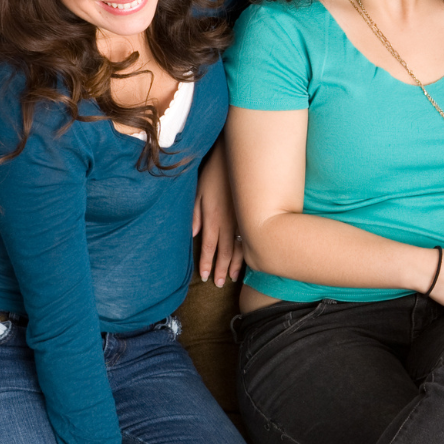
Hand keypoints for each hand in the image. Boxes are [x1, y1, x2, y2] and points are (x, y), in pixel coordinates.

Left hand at [192, 140, 243, 286]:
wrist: (236, 159)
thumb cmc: (213, 173)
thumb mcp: (198, 192)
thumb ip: (195, 214)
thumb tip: (193, 234)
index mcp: (212, 218)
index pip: (208, 246)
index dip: (206, 263)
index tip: (204, 276)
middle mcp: (228, 223)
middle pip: (225, 252)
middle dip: (221, 269)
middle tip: (219, 284)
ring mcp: (241, 219)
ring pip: (239, 247)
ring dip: (236, 264)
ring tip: (233, 277)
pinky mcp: (250, 214)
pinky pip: (250, 237)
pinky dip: (248, 250)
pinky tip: (249, 258)